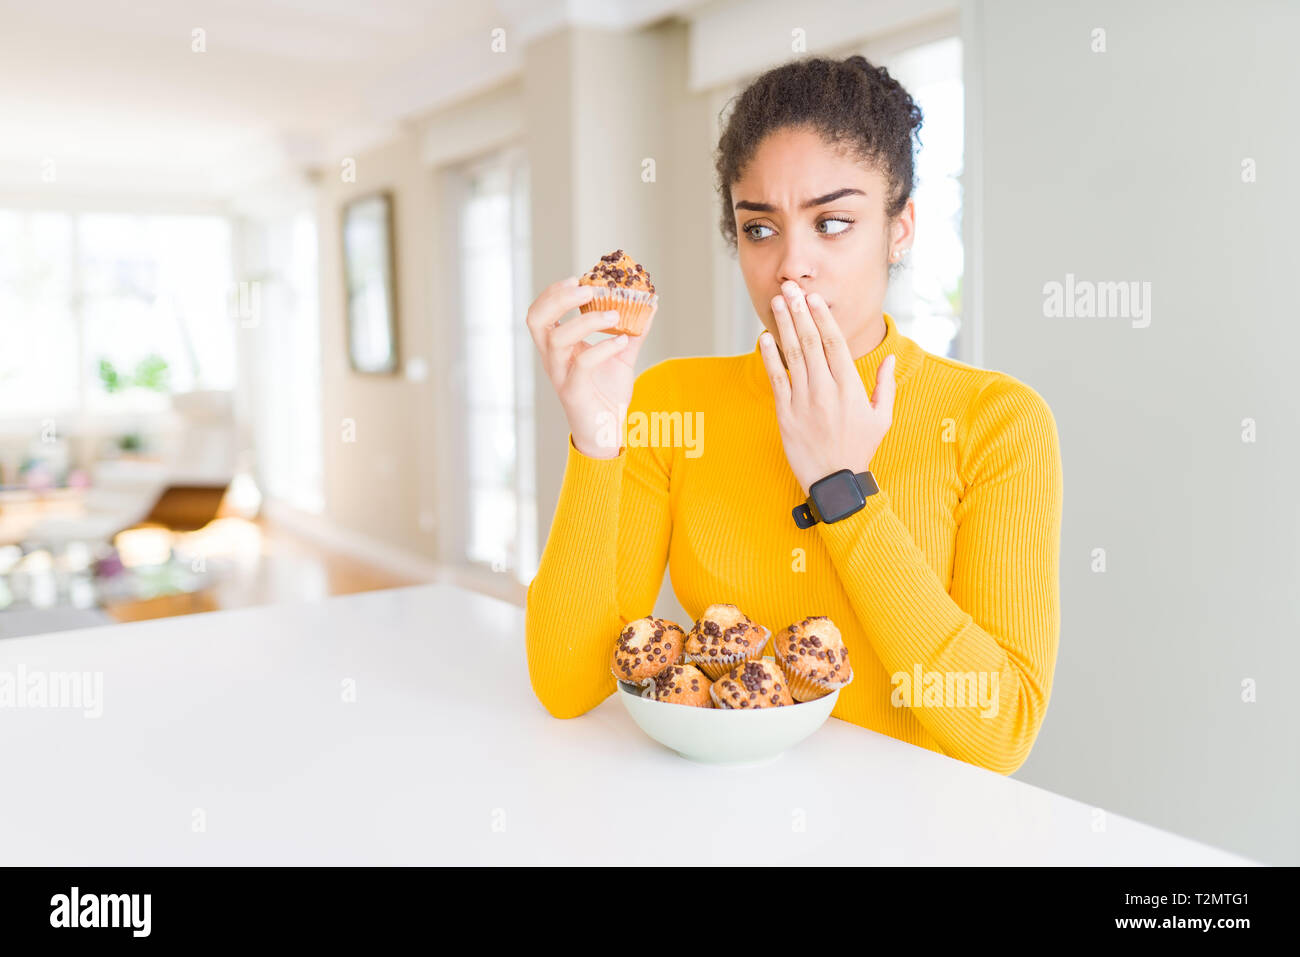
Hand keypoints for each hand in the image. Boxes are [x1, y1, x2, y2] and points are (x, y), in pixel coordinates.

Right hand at [524, 276, 656, 457]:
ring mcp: (559, 375)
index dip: (553, 292)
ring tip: (614, 314)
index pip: (541, 312)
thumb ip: (633, 329)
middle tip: (588, 288)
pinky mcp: (572, 392)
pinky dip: (603, 348)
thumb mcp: (622, 355)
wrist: (607, 432)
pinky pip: (582, 365)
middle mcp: (552, 358)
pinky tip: (621, 341)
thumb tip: (651, 302)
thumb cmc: (608, 392)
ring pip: (558, 339)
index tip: (577, 278)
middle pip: (537, 320)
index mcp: (557, 346)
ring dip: (586, 320)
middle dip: (559, 299)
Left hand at [757, 280, 894, 495]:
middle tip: (790, 288)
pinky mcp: (786, 414)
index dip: (822, 317)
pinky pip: (776, 380)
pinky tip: (764, 338)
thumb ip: (885, 385)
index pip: (834, 343)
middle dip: (799, 312)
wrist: (835, 481)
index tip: (813, 298)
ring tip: (777, 303)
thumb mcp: (881, 418)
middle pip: (811, 342)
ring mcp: (804, 401)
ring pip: (792, 356)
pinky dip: (769, 357)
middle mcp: (826, 390)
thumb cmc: (859, 449)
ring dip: (784, 326)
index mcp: (849, 387)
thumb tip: (892, 358)